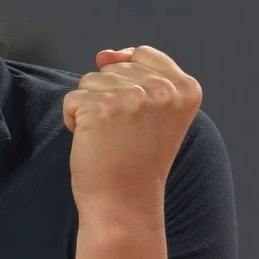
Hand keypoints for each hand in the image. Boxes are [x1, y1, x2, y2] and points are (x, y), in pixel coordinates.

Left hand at [64, 46, 201, 221]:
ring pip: (90, 81)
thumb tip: (104, 54)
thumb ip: (136, 73)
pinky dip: (74, 121)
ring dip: (90, 109)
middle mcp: (164, 89)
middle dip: (109, 97)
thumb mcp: (152, 110)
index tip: (138, 118)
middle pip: (114, 68)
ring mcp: (133, 97)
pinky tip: (94, 143)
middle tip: (125, 134)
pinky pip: (71, 100)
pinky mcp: (101, 107)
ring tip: (111, 138)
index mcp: (186, 88)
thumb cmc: (136, 159)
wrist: (125, 204)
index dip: (128, 83)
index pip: (143, 54)